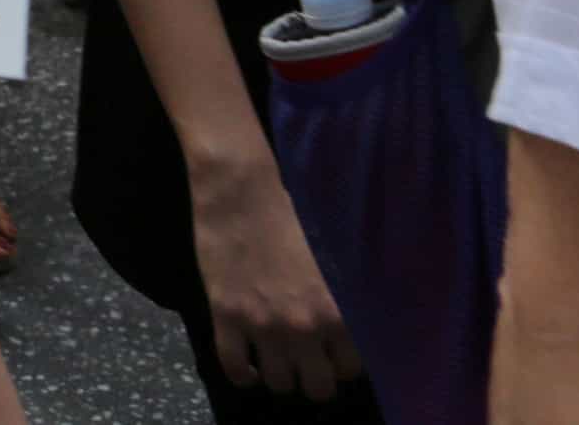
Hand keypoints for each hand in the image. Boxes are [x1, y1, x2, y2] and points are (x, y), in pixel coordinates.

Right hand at [187, 146, 364, 398]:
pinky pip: (234, 366)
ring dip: (280, 376)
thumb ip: (345, 300)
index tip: (332, 353)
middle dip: (313, 378)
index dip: (341, 363)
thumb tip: (352, 327)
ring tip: (277, 360)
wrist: (240, 191)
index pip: (350, 369)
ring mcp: (262, 325)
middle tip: (306, 360)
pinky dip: (243, 374)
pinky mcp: (226, 317)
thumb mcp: (335, 259)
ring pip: (278, 384)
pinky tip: (248, 367)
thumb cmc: (293, 215)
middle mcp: (303, 328)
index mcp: (336, 312)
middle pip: (316, 388)